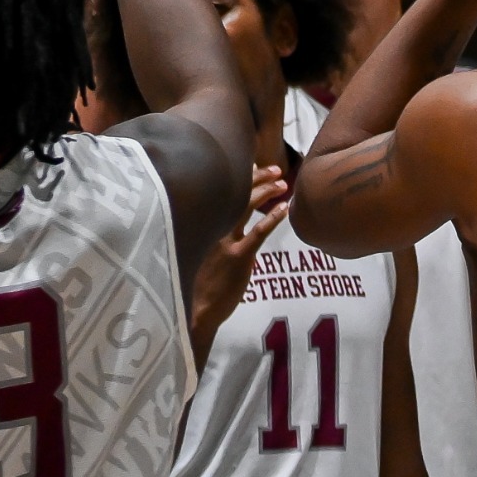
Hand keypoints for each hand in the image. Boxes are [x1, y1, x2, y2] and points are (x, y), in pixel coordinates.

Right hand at [190, 165, 289, 341]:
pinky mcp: (238, 257)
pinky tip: (284, 209)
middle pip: (235, 193)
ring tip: (282, 183)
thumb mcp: (196, 254)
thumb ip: (211, 239)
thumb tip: (226, 230)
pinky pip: (258, 232)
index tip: (251, 166)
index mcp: (201, 224)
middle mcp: (211, 227)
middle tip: (274, 168)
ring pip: (246, 206)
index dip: (238, 178)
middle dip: (256, 178)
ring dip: (266, 191)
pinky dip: (273, 218)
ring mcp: (225, 241)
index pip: (220, 192)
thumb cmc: (193, 285)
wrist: (192, 310)